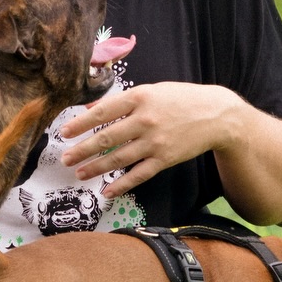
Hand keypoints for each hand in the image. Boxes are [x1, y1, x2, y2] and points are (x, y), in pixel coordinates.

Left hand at [58, 83, 243, 198]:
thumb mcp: (152, 90)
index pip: (103, 112)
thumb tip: (91, 108)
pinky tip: (107, 191)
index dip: (81, 123)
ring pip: (119, 158)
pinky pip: (139, 174)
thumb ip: (123, 100)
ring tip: (79, 174)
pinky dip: (122, 185)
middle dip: (83, 150)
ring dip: (96, 168)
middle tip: (65, 159)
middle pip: (107, 138)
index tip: (64, 132)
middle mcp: (145, 119)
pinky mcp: (165, 159)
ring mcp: (155, 142)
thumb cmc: (181, 98)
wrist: (216, 115)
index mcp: (140, 97)